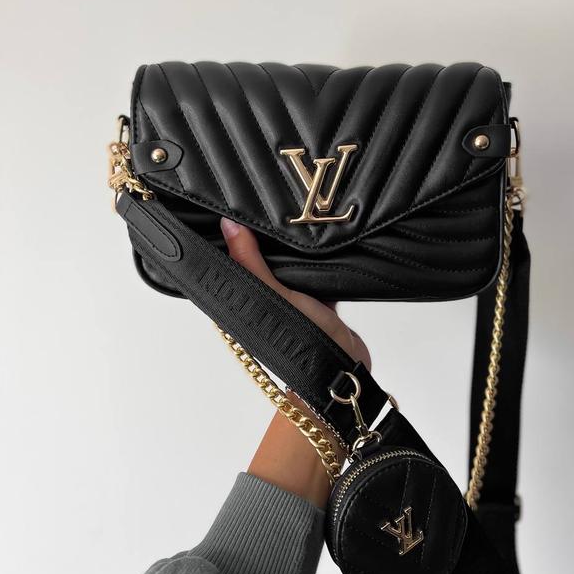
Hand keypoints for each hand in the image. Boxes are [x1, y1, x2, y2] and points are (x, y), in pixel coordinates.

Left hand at [220, 217, 370, 506]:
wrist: (344, 370)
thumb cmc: (302, 343)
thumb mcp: (274, 296)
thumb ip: (250, 263)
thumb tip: (228, 226)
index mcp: (241, 298)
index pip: (229, 258)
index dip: (229, 233)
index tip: (230, 204)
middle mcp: (261, 297)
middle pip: (258, 257)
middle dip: (264, 235)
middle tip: (268, 203)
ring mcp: (288, 298)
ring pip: (286, 263)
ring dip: (293, 248)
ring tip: (296, 217)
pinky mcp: (314, 300)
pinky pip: (313, 272)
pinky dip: (318, 262)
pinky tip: (323, 245)